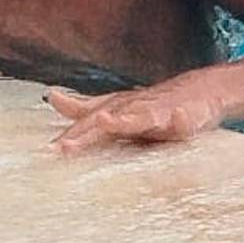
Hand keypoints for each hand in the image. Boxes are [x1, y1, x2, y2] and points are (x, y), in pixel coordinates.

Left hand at [46, 78, 224, 153]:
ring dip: (122, 121)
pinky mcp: (182, 117)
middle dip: (85, 134)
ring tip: (104, 121)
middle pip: (104, 122)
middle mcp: (130, 108)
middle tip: (63, 148)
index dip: (68, 137)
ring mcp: (155, 111)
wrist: (198, 90)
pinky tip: (178, 119)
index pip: (85, 124)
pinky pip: (180, 120)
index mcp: (113, 109)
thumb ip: (82, 106)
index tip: (46, 153)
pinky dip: (178, 119)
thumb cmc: (151, 104)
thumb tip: (50, 97)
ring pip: (137, 117)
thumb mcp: (116, 106)